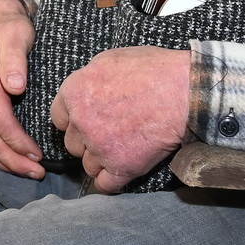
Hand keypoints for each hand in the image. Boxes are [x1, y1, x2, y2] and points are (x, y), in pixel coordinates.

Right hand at [0, 0, 44, 175]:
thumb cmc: (9, 28)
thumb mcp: (16, 34)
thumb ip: (14, 59)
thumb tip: (15, 86)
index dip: (18, 141)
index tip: (39, 154)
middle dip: (12, 159)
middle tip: (37, 172)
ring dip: (2, 161)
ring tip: (26, 172)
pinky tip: (8, 160)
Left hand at [49, 47, 191, 192]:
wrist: (185, 91)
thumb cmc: (153, 70)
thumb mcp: (109, 60)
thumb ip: (87, 78)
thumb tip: (83, 90)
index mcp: (74, 93)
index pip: (58, 118)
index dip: (74, 121)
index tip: (87, 122)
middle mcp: (81, 122)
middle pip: (72, 144)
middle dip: (87, 141)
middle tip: (110, 133)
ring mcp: (100, 146)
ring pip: (87, 165)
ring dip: (101, 161)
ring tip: (121, 148)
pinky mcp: (121, 166)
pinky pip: (105, 185)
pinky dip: (112, 180)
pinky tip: (122, 169)